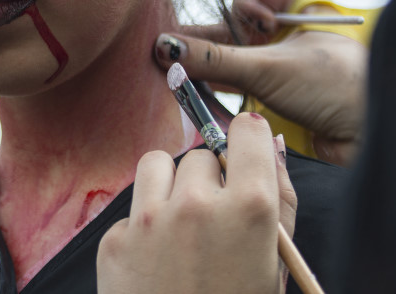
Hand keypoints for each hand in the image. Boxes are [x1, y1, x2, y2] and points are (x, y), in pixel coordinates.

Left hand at [97, 113, 294, 293]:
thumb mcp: (275, 264)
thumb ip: (280, 198)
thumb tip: (271, 140)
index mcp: (250, 208)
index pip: (248, 129)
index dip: (248, 140)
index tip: (245, 153)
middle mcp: (197, 204)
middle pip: (202, 155)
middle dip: (209, 182)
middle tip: (214, 227)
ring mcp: (150, 220)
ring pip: (158, 164)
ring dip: (169, 187)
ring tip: (180, 231)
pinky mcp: (115, 240)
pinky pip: (131, 208)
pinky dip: (143, 229)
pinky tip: (157, 265)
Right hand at [154, 0, 366, 164]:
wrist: (372, 141)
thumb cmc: (338, 88)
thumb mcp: (271, 67)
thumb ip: (215, 58)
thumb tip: (167, 47)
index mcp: (297, 11)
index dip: (242, 7)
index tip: (253, 28)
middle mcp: (286, 37)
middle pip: (233, 31)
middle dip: (208, 44)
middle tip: (174, 56)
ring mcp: (281, 70)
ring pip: (232, 63)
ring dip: (209, 71)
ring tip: (179, 79)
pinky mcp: (276, 101)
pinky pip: (237, 91)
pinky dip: (219, 95)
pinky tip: (198, 98)